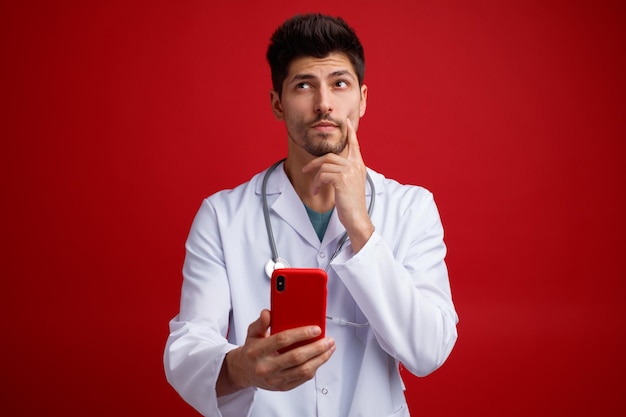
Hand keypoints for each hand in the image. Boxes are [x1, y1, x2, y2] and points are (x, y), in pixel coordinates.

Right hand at [217, 310, 334, 394]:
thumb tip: (267, 313)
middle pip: (296, 357)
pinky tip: (320, 358)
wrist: (244, 372)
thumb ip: (260, 323)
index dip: (301, 334)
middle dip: (316, 348)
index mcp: (257, 352)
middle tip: (328, 340)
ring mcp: (275, 380)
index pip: (282, 340)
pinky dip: (315, 368)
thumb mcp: (252, 333)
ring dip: (320, 359)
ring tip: (329, 349)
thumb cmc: (251, 350)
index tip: (315, 329)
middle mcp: (266, 367)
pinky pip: (302, 379)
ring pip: (303, 370)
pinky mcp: (282, 387)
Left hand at [302, 117, 373, 251]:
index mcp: (359, 166)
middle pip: (329, 156)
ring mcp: (349, 171)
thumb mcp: (350, 185)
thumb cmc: (352, 204)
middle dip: (314, 163)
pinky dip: (316, 184)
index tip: (346, 121)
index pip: (354, 145)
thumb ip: (344, 173)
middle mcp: (356, 166)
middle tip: (305, 169)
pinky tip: (316, 192)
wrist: (357, 218)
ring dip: (315, 179)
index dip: (350, 132)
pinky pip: (322, 175)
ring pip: (324, 166)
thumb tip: (329, 167)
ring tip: (314, 189)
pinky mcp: (342, 179)